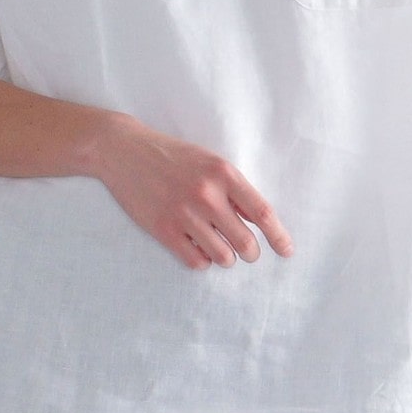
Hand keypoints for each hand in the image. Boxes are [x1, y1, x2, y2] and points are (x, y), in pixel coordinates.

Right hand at [92, 112, 293, 270]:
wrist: (124, 150)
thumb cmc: (172, 156)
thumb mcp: (208, 161)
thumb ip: (233, 189)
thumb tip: (258, 220)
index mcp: (223, 173)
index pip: (262, 212)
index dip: (278, 236)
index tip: (286, 251)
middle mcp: (206, 194)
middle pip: (245, 242)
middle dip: (250, 252)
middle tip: (247, 251)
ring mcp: (183, 214)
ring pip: (222, 257)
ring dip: (225, 257)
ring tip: (219, 247)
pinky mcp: (163, 230)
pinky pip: (196, 262)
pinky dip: (202, 260)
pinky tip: (197, 247)